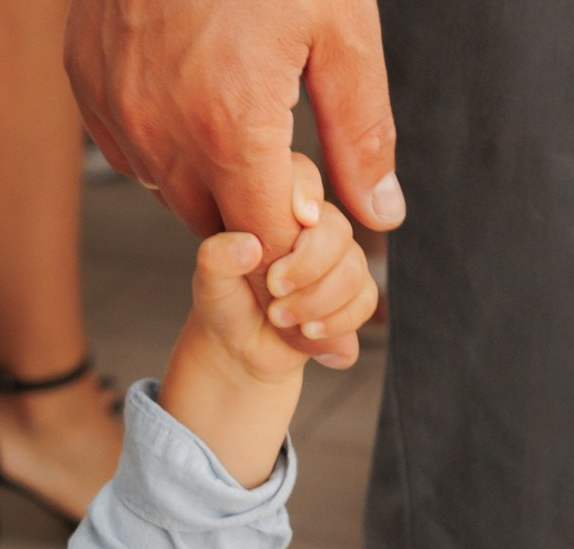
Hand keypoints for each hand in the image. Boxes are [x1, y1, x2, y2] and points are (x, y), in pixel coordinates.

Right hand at [64, 0, 399, 360]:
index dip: (300, 269)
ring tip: (243, 121)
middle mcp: (162, 136)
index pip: (267, 245)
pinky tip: (196, 100)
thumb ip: (361, 131)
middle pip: (217, 231)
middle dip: (260, 220)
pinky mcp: (89, 94)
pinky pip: (133, 154)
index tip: (324, 280)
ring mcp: (117, 117)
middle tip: (293, 172)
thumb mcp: (339, 30)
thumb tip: (382, 213)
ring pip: (171, 194)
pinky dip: (167, 147)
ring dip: (212, 183)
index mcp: (231, 128)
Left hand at [187, 155, 377, 384]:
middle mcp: (314, 225)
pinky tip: (306, 332)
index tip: (300, 221)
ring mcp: (338, 257)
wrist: (240, 347)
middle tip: (274, 291)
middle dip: (308, 267)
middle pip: (338, 230)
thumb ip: (215, 259)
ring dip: (317, 302)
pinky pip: (365, 299)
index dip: (306, 194)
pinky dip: (336, 322)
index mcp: (278, 205)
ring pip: (355, 269)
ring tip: (279, 318)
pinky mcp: (353, 290)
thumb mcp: (208, 282)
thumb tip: (248, 246)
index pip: (304, 176)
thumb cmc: (224, 303)